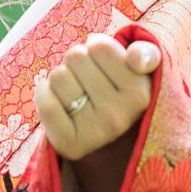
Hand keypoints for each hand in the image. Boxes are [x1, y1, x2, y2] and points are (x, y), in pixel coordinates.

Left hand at [34, 33, 160, 161]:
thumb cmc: (118, 86)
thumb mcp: (138, 67)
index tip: (105, 63)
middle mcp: (120, 116)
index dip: (96, 48)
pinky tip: (58, 100)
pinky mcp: (70, 145)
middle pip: (75, 57)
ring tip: (76, 91)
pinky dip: (45, 94)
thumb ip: (145, 53)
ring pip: (58, 76)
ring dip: (62, 77)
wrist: (106, 130)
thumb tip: (137, 59)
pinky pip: (46, 102)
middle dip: (78, 63)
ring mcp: (95, 133)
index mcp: (140, 93)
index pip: (98, 46)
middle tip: (88, 79)